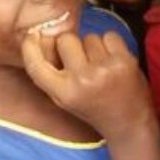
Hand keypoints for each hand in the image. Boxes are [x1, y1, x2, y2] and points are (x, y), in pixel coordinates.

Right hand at [21, 30, 153, 139]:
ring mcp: (104, 69)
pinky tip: (113, 61)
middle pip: (65, 39)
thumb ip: (49, 73)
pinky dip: (111, 45)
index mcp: (63, 93)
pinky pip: (109, 36)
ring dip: (93, 47)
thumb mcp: (63, 98)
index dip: (30, 47)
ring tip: (100, 66)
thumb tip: (38, 36)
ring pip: (89, 37)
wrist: (129, 123)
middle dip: (71, 46)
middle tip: (82, 62)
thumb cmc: (92, 107)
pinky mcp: (124, 61)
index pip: (36, 64)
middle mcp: (82, 80)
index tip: (33, 36)